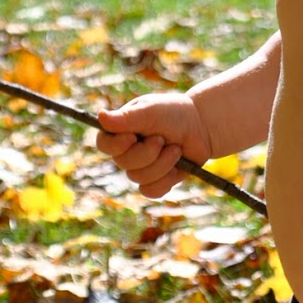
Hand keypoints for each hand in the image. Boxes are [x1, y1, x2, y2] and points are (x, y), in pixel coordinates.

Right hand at [96, 91, 210, 197]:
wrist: (201, 127)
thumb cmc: (174, 113)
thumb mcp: (151, 111)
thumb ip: (127, 117)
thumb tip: (100, 117)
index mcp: (120, 132)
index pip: (104, 144)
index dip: (117, 145)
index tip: (133, 136)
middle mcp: (127, 152)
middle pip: (124, 163)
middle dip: (147, 152)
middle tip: (163, 138)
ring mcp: (140, 169)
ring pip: (139, 178)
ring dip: (162, 163)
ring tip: (176, 149)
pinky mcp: (156, 182)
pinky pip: (151, 191)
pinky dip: (166, 180)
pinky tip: (177, 166)